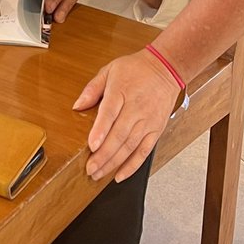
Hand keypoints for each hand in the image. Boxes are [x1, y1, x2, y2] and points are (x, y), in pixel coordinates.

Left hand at [74, 49, 180, 181]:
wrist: (166, 69)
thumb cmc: (136, 69)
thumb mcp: (110, 70)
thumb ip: (92, 89)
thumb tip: (77, 106)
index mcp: (121, 91)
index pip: (110, 113)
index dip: (100, 131)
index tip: (91, 145)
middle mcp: (136, 108)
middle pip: (119, 135)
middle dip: (104, 155)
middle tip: (90, 169)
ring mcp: (147, 121)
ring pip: (130, 146)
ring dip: (114, 163)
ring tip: (99, 174)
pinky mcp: (156, 130)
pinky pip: (144, 151)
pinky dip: (132, 165)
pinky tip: (120, 175)